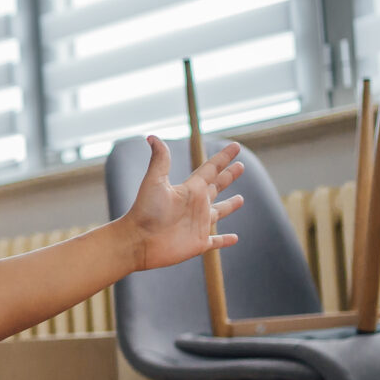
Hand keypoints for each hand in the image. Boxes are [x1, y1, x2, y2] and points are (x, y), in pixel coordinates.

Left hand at [123, 136, 244, 270]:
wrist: (138, 241)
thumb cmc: (145, 211)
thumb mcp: (154, 181)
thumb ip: (160, 159)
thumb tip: (152, 136)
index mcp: (190, 189)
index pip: (211, 169)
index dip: (223, 158)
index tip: (235, 146)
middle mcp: (196, 204)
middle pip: (217, 187)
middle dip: (229, 176)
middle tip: (241, 166)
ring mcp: (199, 224)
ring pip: (219, 212)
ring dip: (230, 206)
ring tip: (241, 199)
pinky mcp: (199, 243)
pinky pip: (216, 242)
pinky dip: (225, 240)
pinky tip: (235, 238)